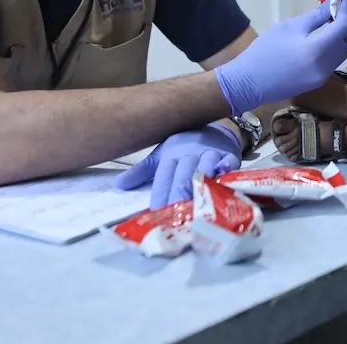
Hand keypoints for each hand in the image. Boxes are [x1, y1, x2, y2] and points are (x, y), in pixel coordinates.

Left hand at [114, 124, 241, 208]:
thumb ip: (142, 171)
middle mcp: (189, 156)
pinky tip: (222, 176)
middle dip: (179, 196)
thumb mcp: (162, 155)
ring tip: (197, 201)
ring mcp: (209, 155)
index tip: (157, 216)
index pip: (163, 180)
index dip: (160, 197)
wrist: (214, 129)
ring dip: (201, 183)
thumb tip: (118, 184)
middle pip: (183, 177)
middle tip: (177, 216)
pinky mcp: (228, 156)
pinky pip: (228, 164)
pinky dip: (226, 170)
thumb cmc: (186, 146)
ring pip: (204, 169)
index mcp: (170, 157)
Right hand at [215, 0, 346, 115]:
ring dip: (342, 36)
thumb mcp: (289, 27)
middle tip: (341, 8)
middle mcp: (325, 66)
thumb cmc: (265, 51)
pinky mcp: (318, 82)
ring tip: (335, 20)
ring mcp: (323, 77)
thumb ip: (315, 17)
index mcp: (317, 50)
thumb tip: (332, 6)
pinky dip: (335, 47)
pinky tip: (327, 37)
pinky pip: (334, 61)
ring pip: (342, 52)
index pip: (343, 26)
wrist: (249, 83)